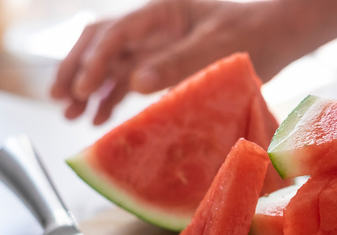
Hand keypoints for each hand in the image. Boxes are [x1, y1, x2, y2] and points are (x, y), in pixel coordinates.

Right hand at [50, 0, 336, 124]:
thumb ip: (178, 63)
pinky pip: (130, 79)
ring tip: (71, 115)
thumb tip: (136, 82)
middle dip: (77, 70)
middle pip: (102, 44)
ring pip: (112, 64)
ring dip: (90, 88)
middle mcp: (153, 28)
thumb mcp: (217, 48)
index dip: (94, 61)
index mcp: (162, 14)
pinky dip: (113, 97)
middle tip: (59, 99)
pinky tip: (100, 117)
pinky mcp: (166, 64)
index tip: (80, 89)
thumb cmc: (252, 35)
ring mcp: (157, 46)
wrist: (277, 36)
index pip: (116, 34)